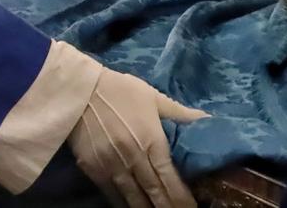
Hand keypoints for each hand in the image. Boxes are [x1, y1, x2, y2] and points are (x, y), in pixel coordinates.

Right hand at [68, 69, 205, 207]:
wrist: (77, 89)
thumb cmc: (119, 90)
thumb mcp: (153, 97)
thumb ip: (180, 113)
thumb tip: (208, 120)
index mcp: (151, 140)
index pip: (170, 178)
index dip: (182, 198)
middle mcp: (134, 158)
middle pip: (155, 193)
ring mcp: (112, 166)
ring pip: (134, 199)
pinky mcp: (93, 169)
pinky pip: (112, 195)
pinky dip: (124, 204)